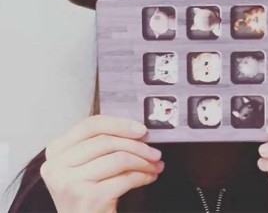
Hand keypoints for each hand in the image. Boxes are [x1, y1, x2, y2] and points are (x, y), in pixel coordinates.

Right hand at [40, 114, 163, 212]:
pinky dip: (143, 176)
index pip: (90, 125)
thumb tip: (136, 129)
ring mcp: (71, 183)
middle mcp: (57, 166)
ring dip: (143, 161)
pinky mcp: (89, 199)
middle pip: (107, 141)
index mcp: (56, 151)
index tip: (141, 129)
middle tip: (155, 152)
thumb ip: (101, 143)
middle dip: (137, 145)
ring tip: (155, 164)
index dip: (119, 124)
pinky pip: (125, 178)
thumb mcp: (85, 164)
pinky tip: (150, 177)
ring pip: (119, 159)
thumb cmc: (87, 194)